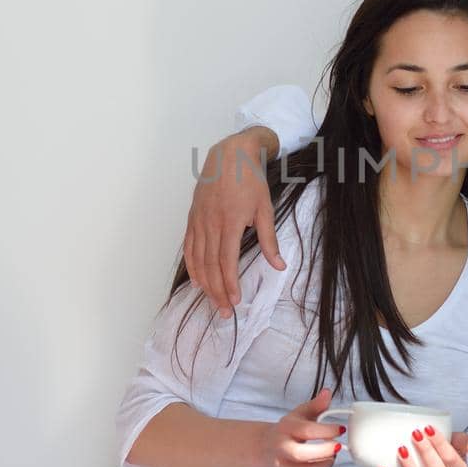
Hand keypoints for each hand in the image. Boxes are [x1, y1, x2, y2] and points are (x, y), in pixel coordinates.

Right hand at [184, 127, 284, 314]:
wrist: (229, 154)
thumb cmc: (250, 180)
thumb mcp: (265, 208)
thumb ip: (269, 239)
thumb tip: (279, 265)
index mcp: (229, 222)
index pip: (226, 261)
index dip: (229, 284)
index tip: (235, 301)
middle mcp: (210, 224)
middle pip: (210, 266)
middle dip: (217, 291)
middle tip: (225, 311)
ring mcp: (198, 221)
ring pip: (197, 259)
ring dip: (204, 283)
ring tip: (212, 301)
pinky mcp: (192, 218)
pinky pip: (188, 247)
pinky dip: (191, 266)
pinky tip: (196, 280)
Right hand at [263, 390, 343, 466]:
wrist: (265, 447)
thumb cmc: (287, 429)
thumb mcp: (300, 414)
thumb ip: (316, 405)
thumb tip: (328, 393)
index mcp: (285, 428)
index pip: (306, 430)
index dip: (326, 430)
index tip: (341, 429)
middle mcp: (280, 448)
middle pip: (302, 455)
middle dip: (325, 452)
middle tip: (338, 446)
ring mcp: (282, 466)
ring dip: (326, 464)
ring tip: (331, 454)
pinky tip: (323, 464)